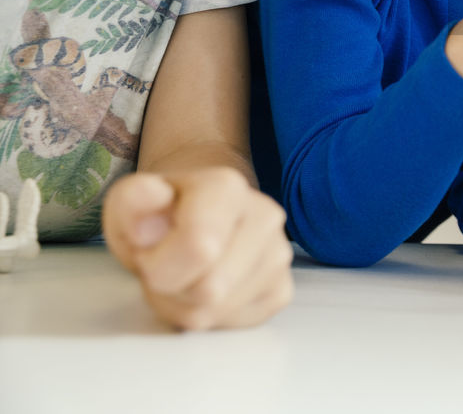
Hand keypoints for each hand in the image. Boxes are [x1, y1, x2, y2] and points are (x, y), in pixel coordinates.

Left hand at [102, 167, 293, 329]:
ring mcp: (278, 254)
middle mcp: (264, 216)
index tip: (149, 253)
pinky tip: (205, 289)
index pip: (199, 249)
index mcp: (227, 188)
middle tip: (167, 266)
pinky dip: (210, 318)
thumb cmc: (160, 215)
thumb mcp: (130, 202)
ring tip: (184, 277)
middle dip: (172, 289)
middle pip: (207, 289)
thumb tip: (151, 208)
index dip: (159, 265)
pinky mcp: (281, 289)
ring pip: (217, 311)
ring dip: (186, 306)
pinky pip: (233, 324)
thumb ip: (133, 201)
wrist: (193, 219)